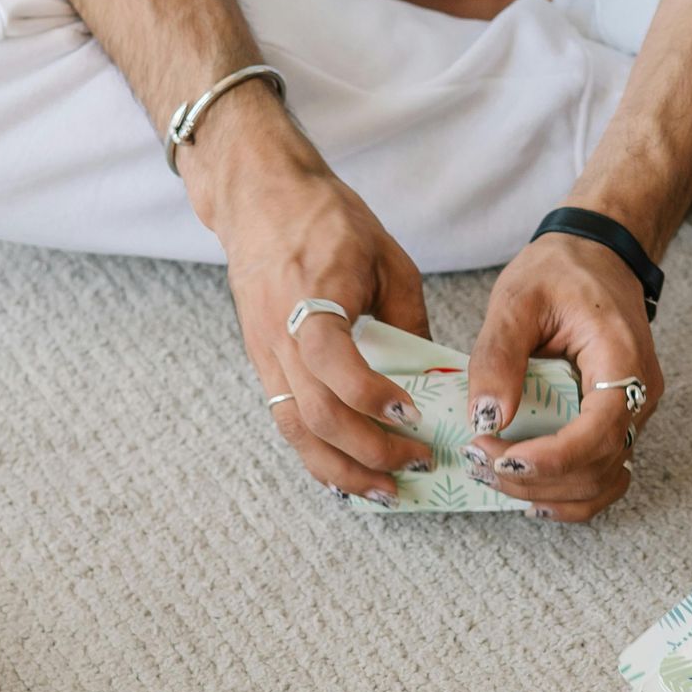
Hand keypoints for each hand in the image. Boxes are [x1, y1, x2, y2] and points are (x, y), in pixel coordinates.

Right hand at [190, 98, 436, 498]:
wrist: (260, 200)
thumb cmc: (328, 220)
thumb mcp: (386, 256)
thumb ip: (407, 317)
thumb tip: (432, 376)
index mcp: (311, 298)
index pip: (331, 361)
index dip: (370, 396)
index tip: (411, 414)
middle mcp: (279, 335)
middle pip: (315, 412)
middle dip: (369, 448)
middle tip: (418, 461)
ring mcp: (265, 354)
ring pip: (295, 431)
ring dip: (341, 468)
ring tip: (386, 490)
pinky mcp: (262, 365)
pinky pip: (287, 422)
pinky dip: (318, 456)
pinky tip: (349, 476)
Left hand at [461, 234, 660, 521]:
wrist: (597, 256)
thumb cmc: (561, 270)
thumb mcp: (517, 299)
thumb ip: (499, 356)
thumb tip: (485, 418)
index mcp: (621, 360)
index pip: (599, 432)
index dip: (551, 459)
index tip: (499, 457)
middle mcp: (638, 395)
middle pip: (599, 467)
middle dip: (535, 478)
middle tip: (478, 460)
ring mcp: (632, 413)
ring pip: (602, 482)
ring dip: (548, 492)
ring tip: (494, 476)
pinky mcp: (616, 422)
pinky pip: (601, 473)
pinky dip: (566, 493)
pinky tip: (529, 492)